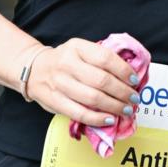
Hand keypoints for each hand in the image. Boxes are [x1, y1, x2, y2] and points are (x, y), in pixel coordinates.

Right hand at [25, 38, 141, 124]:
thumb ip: (99, 59)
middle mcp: (67, 63)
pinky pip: (80, 113)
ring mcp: (59, 83)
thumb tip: (129, 75)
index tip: (134, 80)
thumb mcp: (79, 51)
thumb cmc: (64, 61)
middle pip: (102, 80)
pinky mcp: (54, 101)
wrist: (33, 69)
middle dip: (123, 92)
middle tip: (134, 98)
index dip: (123, 70)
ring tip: (126, 110)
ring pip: (93, 98)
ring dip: (114, 106)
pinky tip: (110, 119)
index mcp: (77, 47)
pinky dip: (98, 119)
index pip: (105, 58)